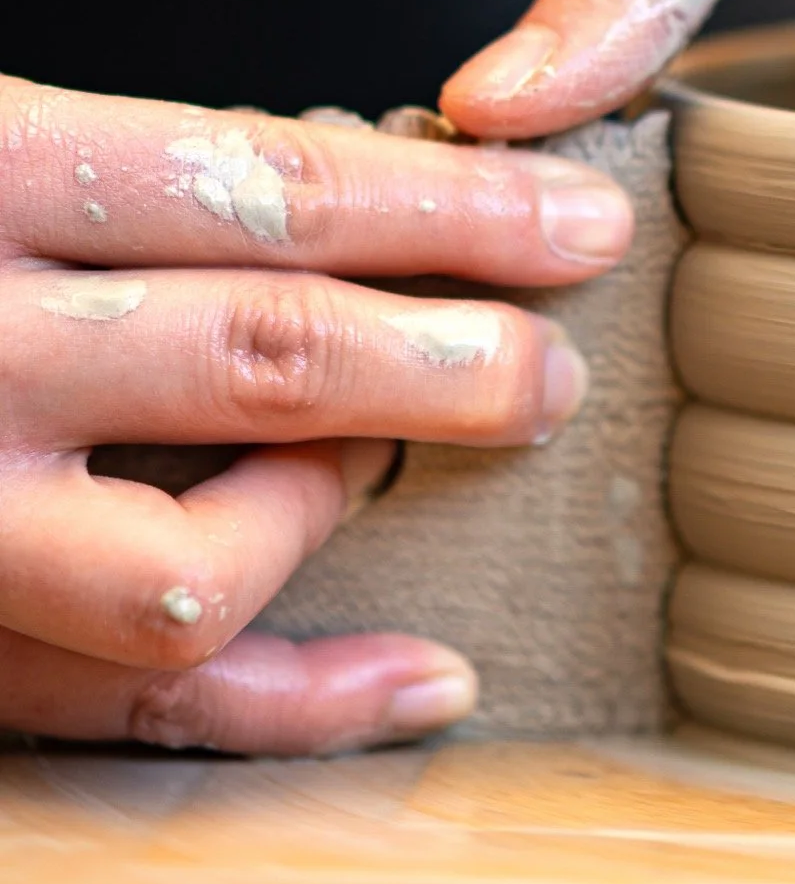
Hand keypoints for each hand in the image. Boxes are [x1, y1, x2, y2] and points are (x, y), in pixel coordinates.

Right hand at [0, 79, 632, 752]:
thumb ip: (126, 178)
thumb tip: (349, 205)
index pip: (269, 191)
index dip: (454, 213)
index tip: (579, 223)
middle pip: (264, 357)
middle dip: (452, 366)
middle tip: (545, 374)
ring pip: (199, 569)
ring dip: (330, 507)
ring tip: (376, 463)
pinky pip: (135, 706)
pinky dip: (295, 703)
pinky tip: (419, 675)